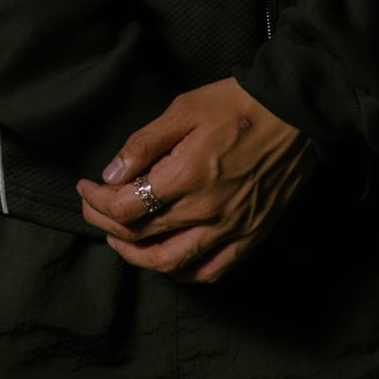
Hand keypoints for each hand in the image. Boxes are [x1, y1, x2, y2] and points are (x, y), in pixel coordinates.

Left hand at [77, 77, 312, 283]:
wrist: (294, 116)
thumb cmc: (235, 106)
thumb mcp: (183, 110)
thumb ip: (144, 144)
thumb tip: (111, 174)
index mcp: (187, 176)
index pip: (126, 208)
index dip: (97, 201)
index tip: (85, 186)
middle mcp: (207, 211)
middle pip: (142, 235)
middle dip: (107, 224)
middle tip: (92, 208)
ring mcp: (231, 230)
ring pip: (172, 263)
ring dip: (138, 257)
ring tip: (119, 241)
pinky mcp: (250, 238)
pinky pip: (211, 271)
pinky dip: (183, 272)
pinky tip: (167, 261)